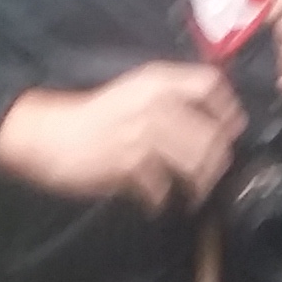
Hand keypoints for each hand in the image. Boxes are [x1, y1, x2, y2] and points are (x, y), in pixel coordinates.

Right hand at [0, 61, 241, 210]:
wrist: (51, 133)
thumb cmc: (95, 116)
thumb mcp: (135, 92)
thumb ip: (171, 98)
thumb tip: (212, 120)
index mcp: (157, 81)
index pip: (210, 84)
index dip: (227, 109)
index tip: (230, 129)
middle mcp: (155, 104)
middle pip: (212, 132)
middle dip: (218, 159)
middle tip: (211, 173)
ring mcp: (144, 134)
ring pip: (195, 162)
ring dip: (198, 183)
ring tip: (191, 192)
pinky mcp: (130, 164)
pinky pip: (162, 189)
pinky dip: (161, 199)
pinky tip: (155, 200)